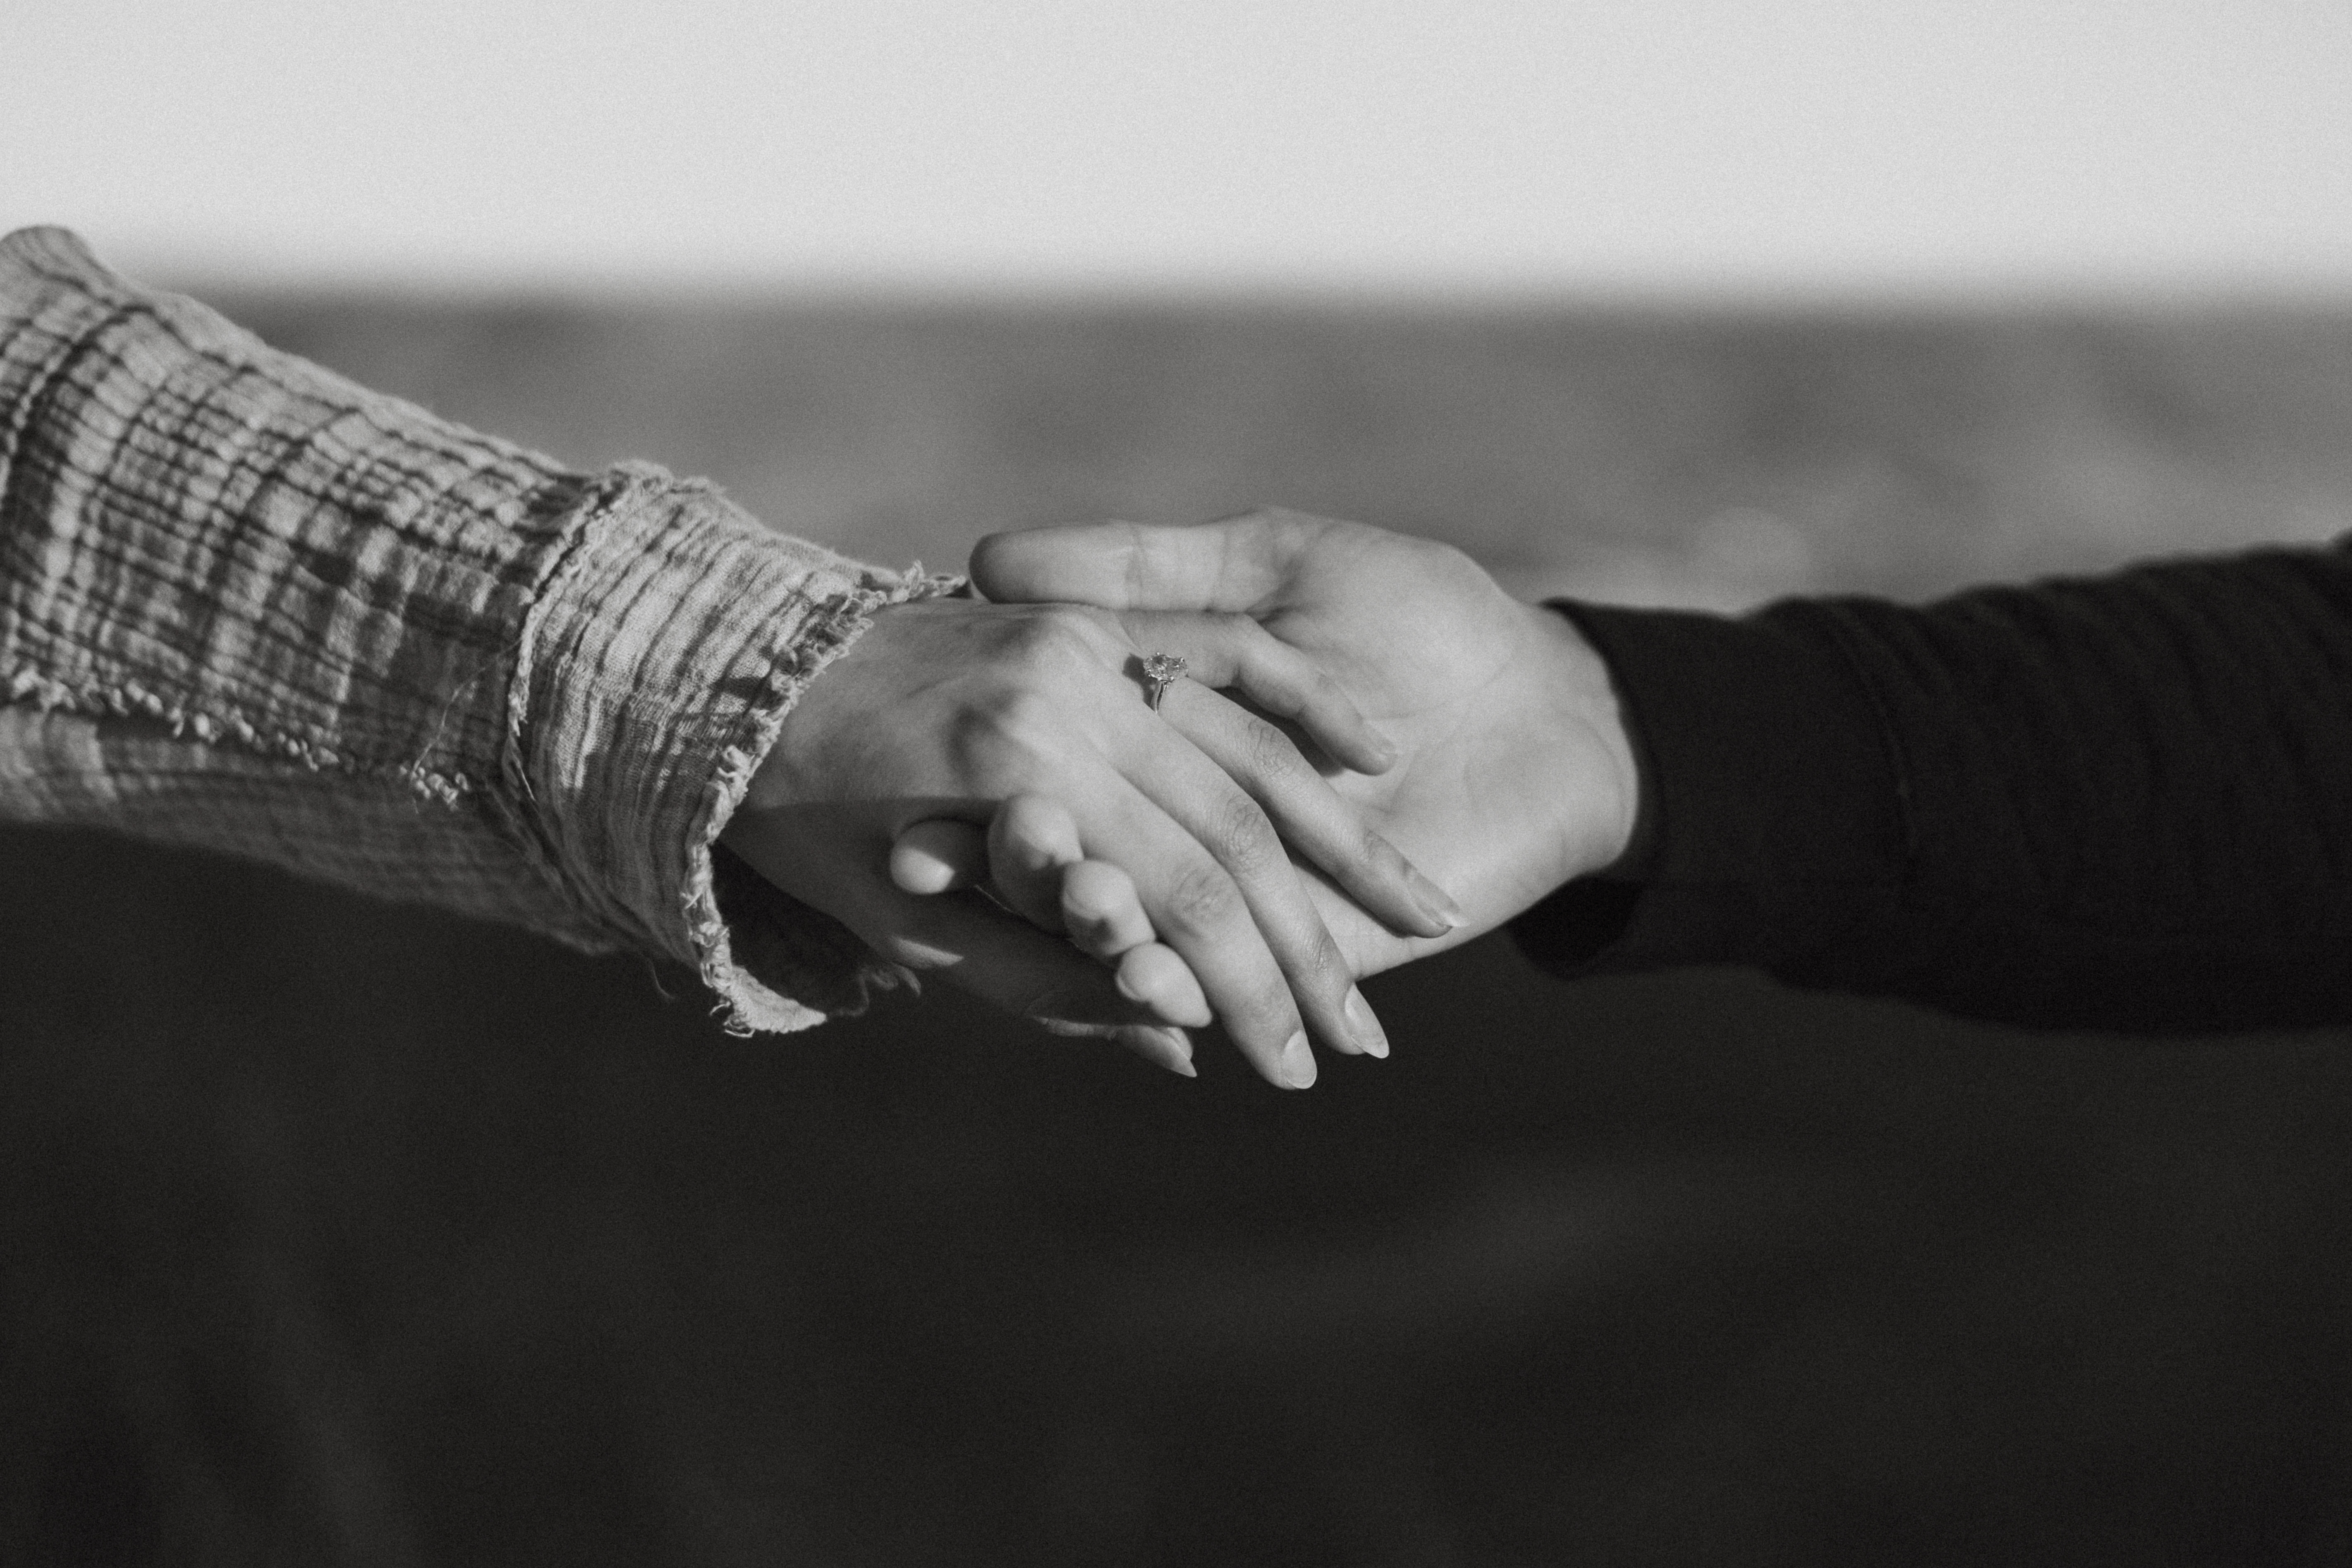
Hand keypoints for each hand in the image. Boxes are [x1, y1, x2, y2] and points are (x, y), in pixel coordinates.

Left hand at [719, 594, 1452, 1085]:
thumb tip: (1180, 1042)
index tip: (1298, 1068)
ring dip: (1342, 840)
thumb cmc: (813, 828)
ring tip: (1425, 911)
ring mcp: (1084, 645)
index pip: (1181, 901)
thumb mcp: (920, 934)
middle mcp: (1067, 703)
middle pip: (1236, 831)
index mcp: (1019, 785)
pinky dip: (1304, 711)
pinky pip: (1226, 656)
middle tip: (1368, 1033)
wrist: (737, 675)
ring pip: (1250, 750)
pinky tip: (1374, 762)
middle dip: (1312, 943)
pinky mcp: (1092, 616)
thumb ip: (1053, 984)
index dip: (1249, 993)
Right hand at [963, 509, 1640, 980]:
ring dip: (1103, 941)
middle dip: (1040, 870)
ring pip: (1143, 929)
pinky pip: (1223, 982)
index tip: (917, 793)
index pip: (1052, 764)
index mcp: (1162, 728)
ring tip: (1078, 927)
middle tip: (950, 877)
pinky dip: (1183, 990)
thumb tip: (990, 555)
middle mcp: (1186, 816)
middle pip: (1085, 857)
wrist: (1549, 702)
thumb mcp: (1277, 563)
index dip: (993, 781)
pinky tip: (1153, 993)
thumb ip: (1150, 568)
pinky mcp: (1305, 953)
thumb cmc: (1426, 614)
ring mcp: (1243, 890)